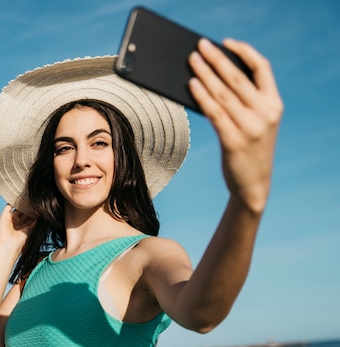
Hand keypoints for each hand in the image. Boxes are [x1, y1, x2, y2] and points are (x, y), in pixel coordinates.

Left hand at [0, 204, 34, 249]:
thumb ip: (8, 207)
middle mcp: (17, 223)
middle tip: (32, 202)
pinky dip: (36, 219)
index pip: (18, 210)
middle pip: (24, 213)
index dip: (21, 205)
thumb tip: (13, 200)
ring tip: (36, 206)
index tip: (26, 199)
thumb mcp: (3, 215)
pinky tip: (38, 213)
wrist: (7, 244)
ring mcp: (23, 227)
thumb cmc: (3, 231)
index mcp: (10, 219)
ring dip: (32, 213)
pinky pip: (34, 224)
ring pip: (29, 218)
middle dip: (28, 208)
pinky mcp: (29, 231)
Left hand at [189, 38, 283, 213]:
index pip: (262, 68)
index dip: (243, 52)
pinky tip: (192, 85)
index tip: (225, 43)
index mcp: (274, 104)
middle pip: (236, 78)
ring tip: (191, 61)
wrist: (253, 185)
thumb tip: (211, 76)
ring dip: (205, 74)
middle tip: (199, 46)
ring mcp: (250, 127)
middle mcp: (265, 113)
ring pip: (223, 93)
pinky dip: (202, 96)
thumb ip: (243, 102)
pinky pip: (214, 113)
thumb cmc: (249, 149)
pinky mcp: (233, 141)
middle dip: (216, 59)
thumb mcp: (255, 122)